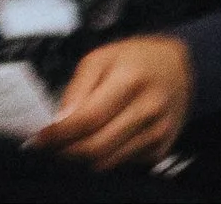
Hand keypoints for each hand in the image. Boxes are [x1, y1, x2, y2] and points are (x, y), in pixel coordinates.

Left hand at [41, 36, 191, 171]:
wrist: (178, 68)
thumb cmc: (136, 59)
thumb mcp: (100, 57)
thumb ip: (77, 88)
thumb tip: (59, 120)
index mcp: (129, 81)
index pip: (89, 118)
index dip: (61, 133)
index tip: (42, 138)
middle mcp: (147, 111)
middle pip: (99, 146)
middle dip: (68, 151)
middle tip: (50, 147)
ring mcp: (157, 134)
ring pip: (110, 160)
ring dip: (83, 158)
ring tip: (67, 146)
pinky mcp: (160, 150)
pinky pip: (124, 163)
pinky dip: (105, 158)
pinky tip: (95, 144)